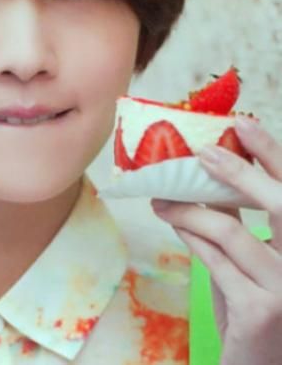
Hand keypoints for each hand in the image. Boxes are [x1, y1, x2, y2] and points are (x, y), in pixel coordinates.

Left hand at [151, 116, 281, 364]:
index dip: (272, 153)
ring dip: (189, 209)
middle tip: (201, 150)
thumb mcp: (252, 258)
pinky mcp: (259, 310)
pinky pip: (214, 258)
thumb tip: (206, 172)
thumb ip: (237, 219)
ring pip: (231, 230)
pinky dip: (188, 235)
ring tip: (162, 199)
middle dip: (240, 170)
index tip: (243, 123)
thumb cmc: (253, 304)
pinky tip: (172, 222)